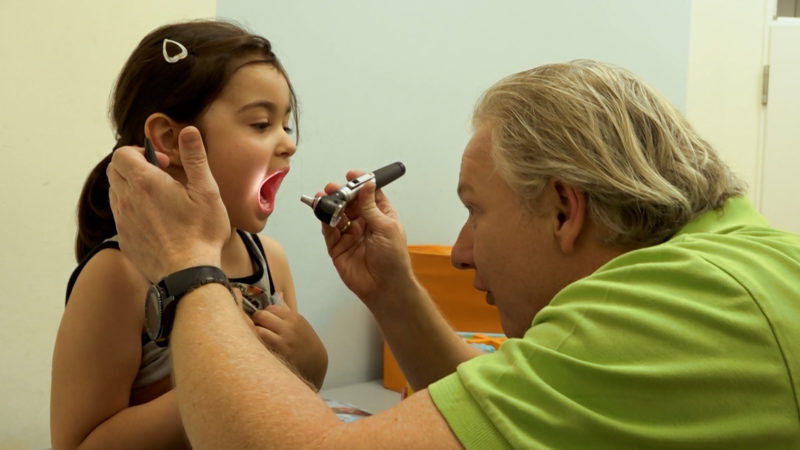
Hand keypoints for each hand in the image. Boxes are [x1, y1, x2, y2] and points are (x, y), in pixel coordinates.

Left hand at [107, 126, 229, 281]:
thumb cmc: (201, 233)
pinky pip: (121, 217)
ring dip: (132, 189)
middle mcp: (127, 200)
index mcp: (146, 183)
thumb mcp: (207, 192)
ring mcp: (123, 221)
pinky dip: (133, 211)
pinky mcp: (124, 239)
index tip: (163, 164)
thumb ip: (195, 159)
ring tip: (159, 200)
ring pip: (116, 193)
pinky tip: (157, 222)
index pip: (122, 153)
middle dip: (134, 167)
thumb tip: (190, 131)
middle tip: (160, 178)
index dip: (140, 152)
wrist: (188, 275)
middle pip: (115, 171)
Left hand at [251, 303, 327, 389]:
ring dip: (254, 331)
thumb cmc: (305, 341)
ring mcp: (282, 342)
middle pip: (262, 316)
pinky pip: (259, 345)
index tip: (265, 318)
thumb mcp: (300, 323)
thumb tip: (277, 294)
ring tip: (257, 336)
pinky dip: (256, 343)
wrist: (315, 363)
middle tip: (258, 325)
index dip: (266, 312)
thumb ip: (286, 310)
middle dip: (257, 319)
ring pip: (257, 330)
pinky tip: (258, 345)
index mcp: (294, 318)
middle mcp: (288, 328)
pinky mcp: (277, 354)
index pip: (271, 308)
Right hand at [320, 172, 415, 307]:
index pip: (369, 194)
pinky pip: (329, 230)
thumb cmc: (393, 260)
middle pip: (350, 202)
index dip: (360, 183)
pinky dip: (324, 220)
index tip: (352, 175)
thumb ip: (371, 206)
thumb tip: (367, 185)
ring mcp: (350, 235)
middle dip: (341, 193)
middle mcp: (365, 223)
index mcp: (381, 216)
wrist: (384, 287)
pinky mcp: (338, 247)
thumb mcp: (385, 227)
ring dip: (330, 205)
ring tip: (324, 197)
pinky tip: (323, 212)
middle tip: (334, 188)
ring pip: (337, 214)